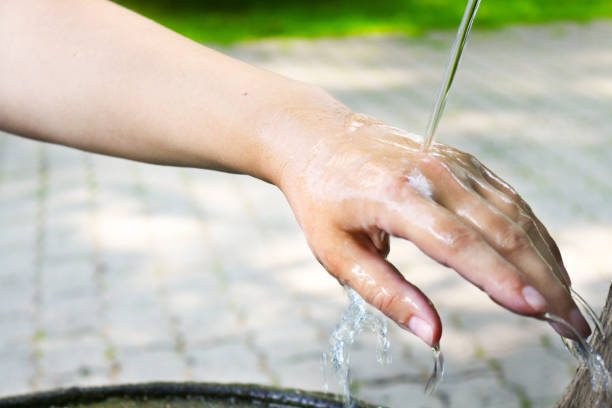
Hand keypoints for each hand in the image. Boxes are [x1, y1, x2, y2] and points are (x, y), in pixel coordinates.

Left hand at [279, 111, 589, 345]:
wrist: (319, 139)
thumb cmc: (322, 198)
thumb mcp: (336, 252)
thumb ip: (385, 292)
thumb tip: (432, 333)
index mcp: (393, 195)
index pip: (456, 242)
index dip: (498, 277)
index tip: (535, 310)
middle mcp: (430, 173)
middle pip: (498, 229)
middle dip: (538, 279)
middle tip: (569, 323)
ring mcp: (450, 162)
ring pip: (511, 212)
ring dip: (543, 257)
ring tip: (564, 300)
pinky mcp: (460, 159)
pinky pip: (506, 196)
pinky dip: (531, 230)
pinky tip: (546, 258)